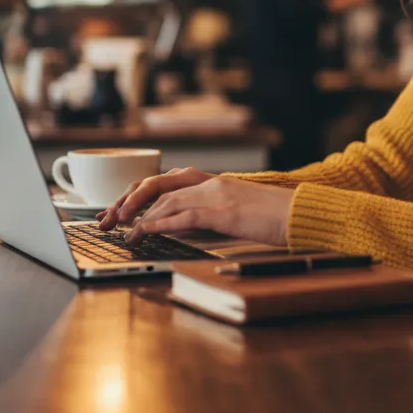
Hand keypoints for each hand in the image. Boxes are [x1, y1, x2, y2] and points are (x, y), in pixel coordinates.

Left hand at [96, 168, 293, 246]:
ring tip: (123, 232)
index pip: (165, 181)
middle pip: (157, 184)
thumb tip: (177, 228)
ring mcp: (218, 195)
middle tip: (107, 220)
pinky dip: (161, 223)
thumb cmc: (274, 217)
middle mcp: (211, 183)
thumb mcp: (236, 213)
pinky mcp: (226, 212)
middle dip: (128, 201)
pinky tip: (146, 232)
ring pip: (166, 199)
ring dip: (139, 216)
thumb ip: (206, 216)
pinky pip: (185, 215)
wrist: (304, 213)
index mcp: (213, 181)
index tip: (117, 210)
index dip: (136, 194)